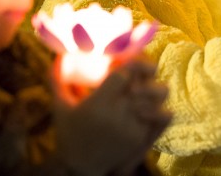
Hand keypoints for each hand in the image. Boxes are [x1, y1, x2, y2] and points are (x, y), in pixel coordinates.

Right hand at [52, 56, 171, 174]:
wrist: (80, 168)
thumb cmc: (69, 133)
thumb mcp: (60, 106)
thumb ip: (58, 79)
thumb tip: (59, 56)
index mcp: (99, 103)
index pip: (124, 73)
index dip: (128, 62)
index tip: (125, 60)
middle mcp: (118, 114)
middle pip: (144, 82)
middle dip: (145, 70)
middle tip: (141, 68)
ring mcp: (132, 127)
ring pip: (158, 96)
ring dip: (154, 87)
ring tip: (146, 85)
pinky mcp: (141, 137)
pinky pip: (161, 115)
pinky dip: (158, 105)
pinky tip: (150, 103)